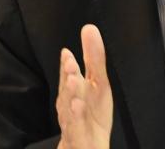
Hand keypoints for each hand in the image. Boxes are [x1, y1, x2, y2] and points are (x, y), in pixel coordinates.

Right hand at [56, 25, 112, 148]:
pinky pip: (75, 127)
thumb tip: (89, 28)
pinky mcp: (77, 136)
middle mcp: (70, 104)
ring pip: (69, 107)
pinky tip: (79, 106)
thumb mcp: (98, 83)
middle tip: (69, 63)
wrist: (87, 145)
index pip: (69, 74)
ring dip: (71, 94)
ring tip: (74, 80)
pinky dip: (76, 117)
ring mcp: (72, 120)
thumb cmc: (90, 113)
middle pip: (68, 88)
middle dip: (68, 76)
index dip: (67, 65)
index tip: (67, 52)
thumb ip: (94, 57)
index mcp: (75, 90)